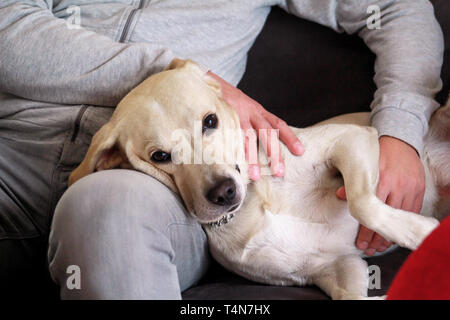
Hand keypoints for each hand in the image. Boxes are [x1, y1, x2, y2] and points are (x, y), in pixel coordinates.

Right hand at [208, 71, 303, 179]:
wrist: (206, 80)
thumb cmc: (226, 98)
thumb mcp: (243, 107)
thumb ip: (252, 122)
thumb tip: (262, 144)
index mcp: (257, 110)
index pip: (278, 123)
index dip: (290, 137)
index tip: (300, 151)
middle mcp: (250, 111)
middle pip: (267, 133)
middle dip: (274, 153)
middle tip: (279, 171)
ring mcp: (236, 114)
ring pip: (248, 137)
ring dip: (252, 158)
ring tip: (256, 175)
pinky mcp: (222, 118)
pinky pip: (229, 136)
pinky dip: (233, 151)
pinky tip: (235, 164)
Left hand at [336, 136, 425, 255]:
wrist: (400, 139)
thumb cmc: (377, 152)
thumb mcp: (362, 162)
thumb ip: (351, 179)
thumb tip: (340, 195)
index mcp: (382, 178)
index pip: (373, 209)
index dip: (366, 228)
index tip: (360, 242)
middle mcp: (398, 184)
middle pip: (386, 217)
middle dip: (377, 237)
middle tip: (368, 249)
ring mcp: (410, 187)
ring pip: (400, 218)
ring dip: (390, 234)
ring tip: (380, 247)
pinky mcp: (419, 188)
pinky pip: (412, 211)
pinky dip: (403, 224)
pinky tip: (395, 234)